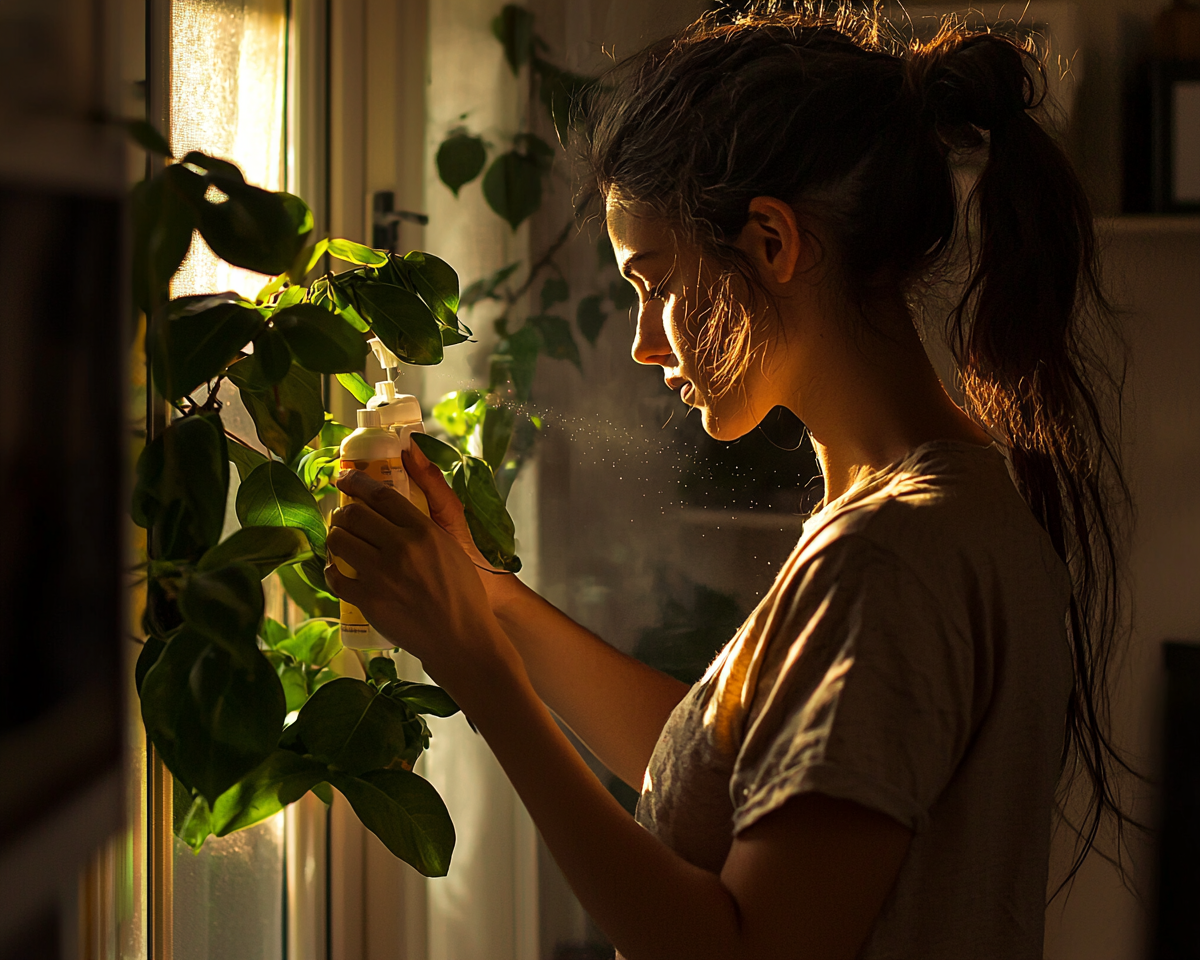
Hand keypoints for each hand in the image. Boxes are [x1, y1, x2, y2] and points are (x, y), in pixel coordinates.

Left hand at [324, 470, 511, 685]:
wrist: (461, 638)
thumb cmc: (463, 592)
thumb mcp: (451, 547)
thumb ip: (425, 524)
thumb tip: (395, 503)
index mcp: (424, 531)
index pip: (381, 494)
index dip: (357, 480)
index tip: (345, 476)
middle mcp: (401, 549)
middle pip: (354, 514)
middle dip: (342, 510)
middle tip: (342, 514)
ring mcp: (382, 575)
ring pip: (339, 541)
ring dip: (334, 536)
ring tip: (340, 538)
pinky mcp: (369, 601)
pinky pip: (335, 577)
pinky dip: (331, 569)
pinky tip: (336, 568)